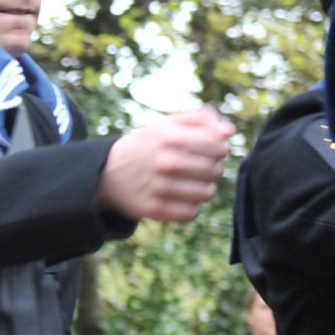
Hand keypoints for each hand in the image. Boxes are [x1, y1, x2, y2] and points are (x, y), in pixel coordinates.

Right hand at [98, 109, 234, 223]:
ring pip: (207, 193)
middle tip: (195, 168)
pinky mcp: (154, 210)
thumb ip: (201, 120)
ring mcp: (160, 188)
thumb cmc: (146, 145)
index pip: (218, 147)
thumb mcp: (167, 124)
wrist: (105, 172)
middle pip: (215, 171)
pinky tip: (178, 198)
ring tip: (188, 183)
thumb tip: (229, 132)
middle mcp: (166, 163)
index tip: (206, 151)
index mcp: (171, 138)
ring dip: (202, 189)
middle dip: (211, 169)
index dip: (217, 149)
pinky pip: (191, 213)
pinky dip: (188, 207)